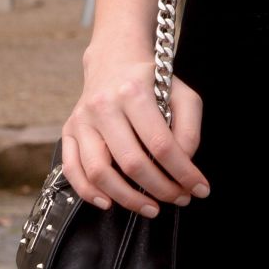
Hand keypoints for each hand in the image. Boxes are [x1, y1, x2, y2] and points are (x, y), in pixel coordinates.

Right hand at [60, 40, 207, 217]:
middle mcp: (104, 106)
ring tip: (152, 208)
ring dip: (128, 199)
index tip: (199, 189)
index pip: (161, 144)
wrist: (113, 60)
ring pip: (99, 172)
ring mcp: (82, 120)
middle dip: (161, 189)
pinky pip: (72, 170)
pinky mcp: (68, 131)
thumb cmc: (151, 81)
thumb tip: (184, 163)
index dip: (183, 172)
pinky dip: (89, 193)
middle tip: (180, 199)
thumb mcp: (182, 93)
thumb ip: (188, 128)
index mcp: (134, 92)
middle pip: (132, 162)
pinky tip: (110, 203)